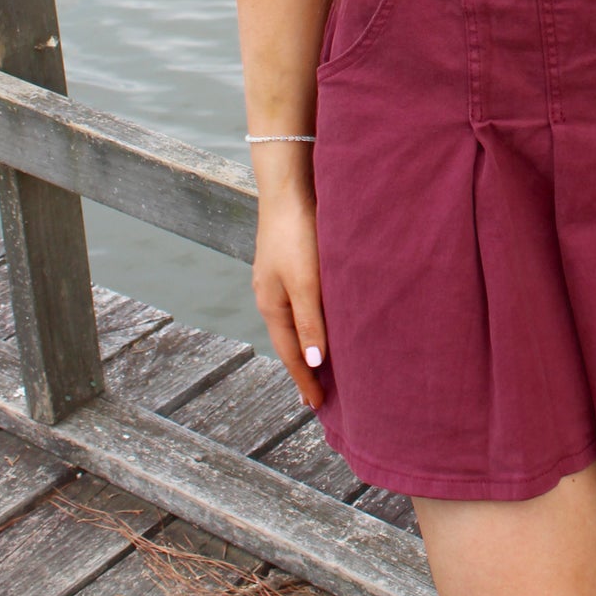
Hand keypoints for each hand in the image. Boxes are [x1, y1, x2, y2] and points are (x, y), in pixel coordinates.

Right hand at [253, 187, 327, 408]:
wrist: (289, 190)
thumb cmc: (298, 235)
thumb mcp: (306, 282)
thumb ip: (311, 321)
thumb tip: (313, 362)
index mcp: (273, 306)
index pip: (291, 354)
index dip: (305, 380)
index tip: (318, 405)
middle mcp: (271, 297)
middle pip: (290, 342)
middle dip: (304, 369)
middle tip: (320, 395)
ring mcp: (277, 281)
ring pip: (295, 323)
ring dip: (308, 345)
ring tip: (323, 365)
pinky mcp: (288, 264)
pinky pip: (300, 305)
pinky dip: (311, 322)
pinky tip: (322, 320)